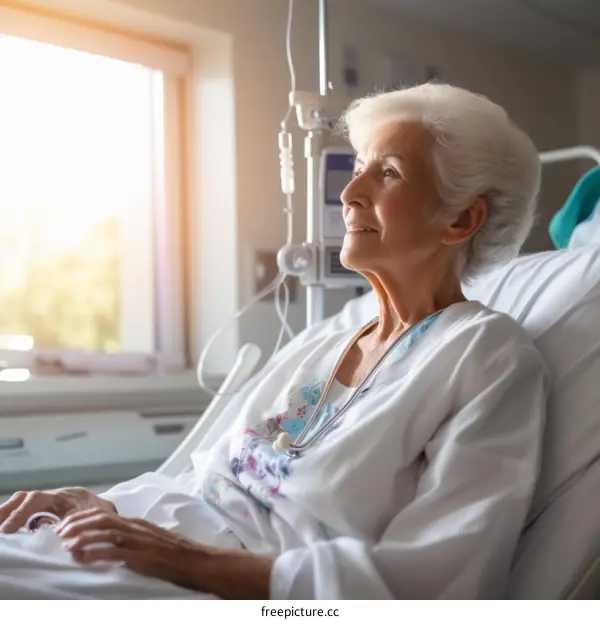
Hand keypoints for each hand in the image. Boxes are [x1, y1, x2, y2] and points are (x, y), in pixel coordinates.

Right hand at [0, 487, 116, 533]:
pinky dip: (15, 516)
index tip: (6, 529)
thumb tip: (60, 537)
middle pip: (25, 497)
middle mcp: (52, 496)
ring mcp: (48, 501)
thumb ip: (75, 526)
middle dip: (7, 510)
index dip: (20, 513)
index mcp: (62, 497)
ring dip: (8, 512)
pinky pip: (26, 509)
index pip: (36, 499)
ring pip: (24, 501)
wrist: (106, 508)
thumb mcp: (89, 519)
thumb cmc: (99, 514)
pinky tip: (7, 528)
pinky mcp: (45, 509)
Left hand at [57, 508, 208, 591]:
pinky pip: (113, 551)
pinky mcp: (141, 555)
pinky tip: (82, 557)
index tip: (66, 525)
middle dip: (78, 524)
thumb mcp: (151, 538)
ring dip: (82, 537)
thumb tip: (112, 541)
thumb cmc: (175, 552)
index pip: (105, 514)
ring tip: (67, 544)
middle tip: (60, 532)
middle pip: (101, 518)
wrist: (195, 560)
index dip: (83, 518)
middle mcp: (135, 527)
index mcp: (137, 523)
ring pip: (105, 532)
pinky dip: (94, 552)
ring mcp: (138, 540)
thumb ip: (133, 537)